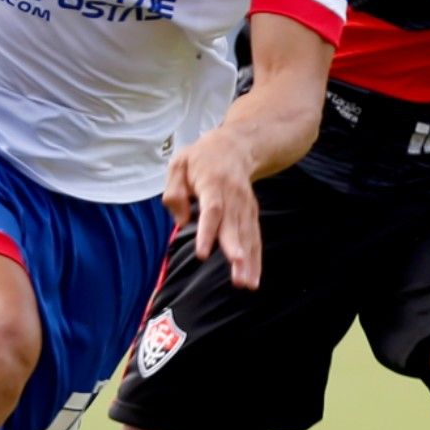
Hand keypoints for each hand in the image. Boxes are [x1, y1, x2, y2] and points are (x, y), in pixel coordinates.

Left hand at [162, 137, 262, 288]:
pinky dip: (255, 259)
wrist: (235, 146)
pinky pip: (254, 238)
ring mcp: (245, 205)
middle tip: (237, 273)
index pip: (212, 210)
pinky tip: (253, 279)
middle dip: (235, 250)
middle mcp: (233, 195)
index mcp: (212, 182)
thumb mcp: (178, 164)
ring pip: (247, 235)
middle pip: (234, 226)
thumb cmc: (200, 158)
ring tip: (247, 283)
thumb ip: (174, 193)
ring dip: (249, 261)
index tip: (202, 254)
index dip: (208, 232)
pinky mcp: (251, 214)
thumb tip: (181, 222)